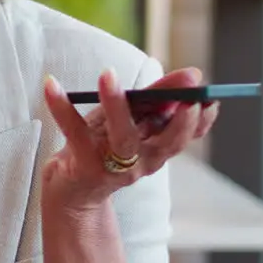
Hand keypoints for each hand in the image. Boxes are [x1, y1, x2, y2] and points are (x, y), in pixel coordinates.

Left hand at [41, 67, 217, 215]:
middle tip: (187, 98)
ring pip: (123, 139)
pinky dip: (61, 107)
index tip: (212, 99)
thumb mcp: (132, 121)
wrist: (71, 188)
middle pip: (166, 143)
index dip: (200, 120)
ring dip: (117, 106)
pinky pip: (74, 133)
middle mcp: (142, 162)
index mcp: (158, 149)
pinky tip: (51, 84)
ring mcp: (114, 167)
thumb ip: (155, 101)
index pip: (185, 133)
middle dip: (180, 123)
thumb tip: (188, 78)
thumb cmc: (105, 145)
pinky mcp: (84, 166)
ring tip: (108, 74)